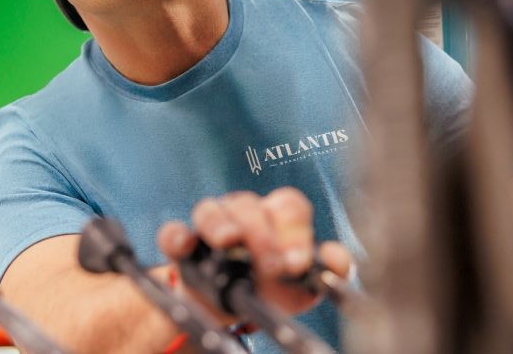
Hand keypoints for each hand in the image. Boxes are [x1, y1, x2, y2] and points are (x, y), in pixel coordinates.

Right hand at [157, 188, 351, 314]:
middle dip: (262, 235)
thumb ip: (329, 270)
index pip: (288, 205)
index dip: (295, 230)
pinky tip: (186, 246)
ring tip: (229, 242)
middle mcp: (243, 212)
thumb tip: (339, 260)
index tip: (299, 263)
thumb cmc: (273, 286)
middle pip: (249, 206)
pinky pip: (174, 232)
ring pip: (210, 210)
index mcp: (276, 216)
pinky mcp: (183, 243)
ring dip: (220, 224)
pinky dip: (177, 236)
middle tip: (272, 266)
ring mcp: (210, 224)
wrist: (232, 308)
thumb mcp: (304, 284)